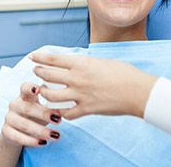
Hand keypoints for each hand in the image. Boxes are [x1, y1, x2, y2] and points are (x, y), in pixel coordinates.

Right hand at [0, 82, 61, 147]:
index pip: (24, 87)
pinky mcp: (6, 132)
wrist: (18, 131)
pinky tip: (43, 143)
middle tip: (59, 120)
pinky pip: (18, 137)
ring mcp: (9, 118)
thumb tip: (68, 103)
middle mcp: (15, 104)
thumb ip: (52, 103)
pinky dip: (31, 141)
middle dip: (44, 114)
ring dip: (41, 131)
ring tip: (55, 135)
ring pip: (24, 124)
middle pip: (27, 108)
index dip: (30, 87)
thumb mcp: (43, 106)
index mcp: (25, 95)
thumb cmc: (36, 114)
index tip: (38, 89)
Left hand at [31, 52, 157, 119]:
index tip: (33, 57)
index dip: (40, 57)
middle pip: (47, 75)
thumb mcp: (103, 62)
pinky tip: (60, 111)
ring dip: (45, 93)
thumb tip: (78, 64)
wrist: (137, 91)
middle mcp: (77, 78)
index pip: (53, 59)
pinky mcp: (86, 110)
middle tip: (37, 72)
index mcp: (82, 63)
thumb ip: (87, 64)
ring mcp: (80, 95)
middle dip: (39, 73)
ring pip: (51, 96)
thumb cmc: (125, 73)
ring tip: (44, 91)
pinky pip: (65, 113)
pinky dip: (60, 113)